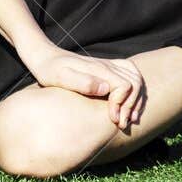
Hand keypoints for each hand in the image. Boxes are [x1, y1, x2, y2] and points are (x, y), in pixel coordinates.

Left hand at [24, 46, 146, 128]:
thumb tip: (105, 88)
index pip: (125, 86)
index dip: (122, 104)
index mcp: (99, 69)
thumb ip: (82, 82)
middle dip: (132, 105)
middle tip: (121, 123)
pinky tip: (127, 109)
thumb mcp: (61, 77)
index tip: (112, 118)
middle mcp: (108, 66)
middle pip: (136, 82)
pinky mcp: (107, 71)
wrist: (45, 58)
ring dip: (136, 100)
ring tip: (130, 119)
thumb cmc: (50, 71)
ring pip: (137, 79)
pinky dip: (134, 93)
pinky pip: (130, 78)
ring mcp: (109, 67)